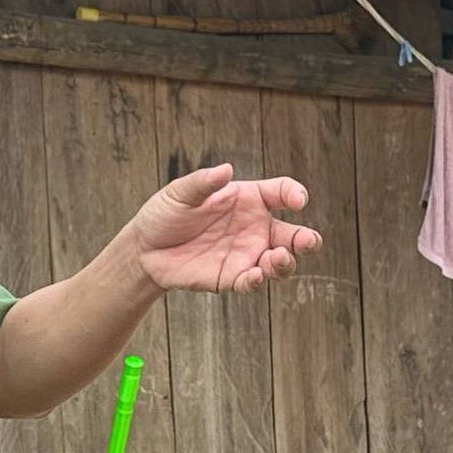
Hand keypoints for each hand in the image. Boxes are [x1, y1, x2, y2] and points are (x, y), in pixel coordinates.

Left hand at [132, 164, 319, 293]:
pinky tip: (254, 276)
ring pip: (279, 262)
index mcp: (248, 199)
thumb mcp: (180, 193)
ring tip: (277, 257)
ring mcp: (246, 255)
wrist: (144, 250)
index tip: (298, 200)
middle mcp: (254, 228)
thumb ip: (203, 183)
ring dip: (286, 262)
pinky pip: (252, 283)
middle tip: (308, 241)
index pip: (281, 193)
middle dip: (306, 240)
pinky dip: (257, 281)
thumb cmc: (165, 214)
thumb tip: (226, 170)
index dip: (294, 194)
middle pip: (292, 235)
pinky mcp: (233, 279)